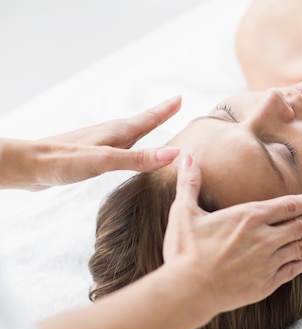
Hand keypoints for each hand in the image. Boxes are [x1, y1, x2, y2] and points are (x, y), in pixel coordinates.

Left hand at [0, 96, 181, 189]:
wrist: (28, 165)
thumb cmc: (63, 161)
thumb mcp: (105, 161)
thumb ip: (139, 158)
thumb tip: (174, 153)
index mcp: (117, 132)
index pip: (148, 118)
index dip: (165, 110)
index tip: (180, 98)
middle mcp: (110, 134)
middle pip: (141, 122)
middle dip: (159, 115)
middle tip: (174, 106)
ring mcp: (99, 143)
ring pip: (129, 133)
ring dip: (145, 128)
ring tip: (154, 125)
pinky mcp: (90, 155)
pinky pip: (119, 146)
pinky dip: (131, 144)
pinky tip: (125, 151)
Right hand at [162, 154, 301, 315]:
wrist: (186, 291)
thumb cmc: (184, 251)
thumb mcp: (183, 212)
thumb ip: (190, 183)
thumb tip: (186, 156)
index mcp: (249, 217)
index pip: (289, 205)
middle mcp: (264, 237)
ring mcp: (268, 261)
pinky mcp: (267, 282)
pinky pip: (296, 268)